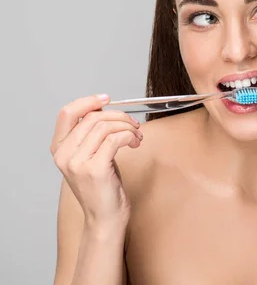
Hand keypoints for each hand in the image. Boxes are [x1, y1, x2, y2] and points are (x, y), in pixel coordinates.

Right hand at [50, 94, 142, 228]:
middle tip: (134, 125)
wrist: (105, 218)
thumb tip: (105, 110)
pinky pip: (115, 139)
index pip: (67, 113)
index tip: (107, 99)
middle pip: (93, 117)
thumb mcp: (91, 157)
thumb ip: (91, 136)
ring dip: (127, 127)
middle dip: (119, 116)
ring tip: (137, 137)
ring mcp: (77, 162)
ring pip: (105, 127)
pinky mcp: (95, 169)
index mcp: (59, 149)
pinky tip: (135, 143)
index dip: (88, 101)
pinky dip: (129, 136)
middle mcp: (64, 155)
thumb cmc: (102, 188)